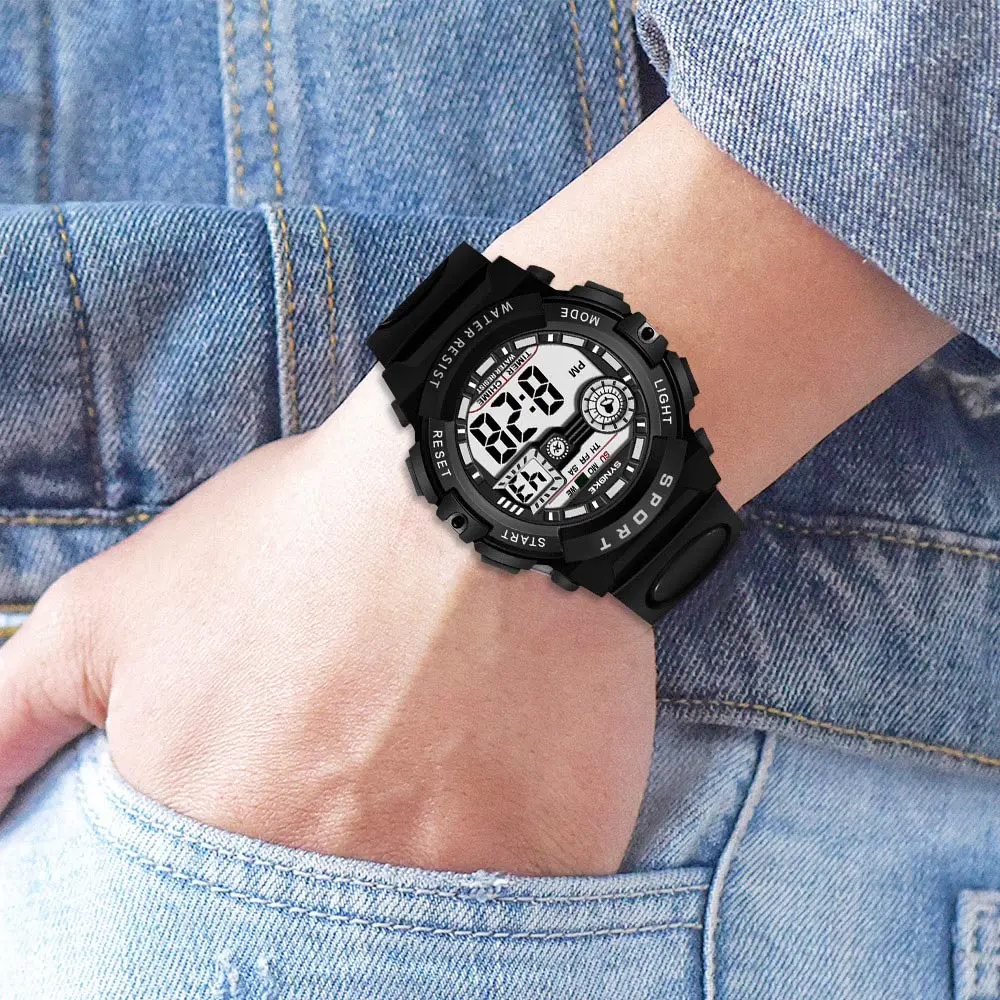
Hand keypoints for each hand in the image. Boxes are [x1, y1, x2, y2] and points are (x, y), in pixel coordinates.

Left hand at [0, 368, 655, 876]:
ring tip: (426, 767)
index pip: (184, 941)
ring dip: (413, 858)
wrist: (479, 485)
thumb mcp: (116, 608)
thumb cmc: (303, 536)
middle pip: (309, 942)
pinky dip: (507, 859)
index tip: (270, 822)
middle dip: (320, 863)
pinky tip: (499, 776)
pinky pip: (522, 902)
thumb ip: (11, 719)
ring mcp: (451, 882)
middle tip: (354, 781)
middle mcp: (326, 884)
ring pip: (419, 930)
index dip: (231, 882)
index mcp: (208, 838)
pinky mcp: (555, 860)